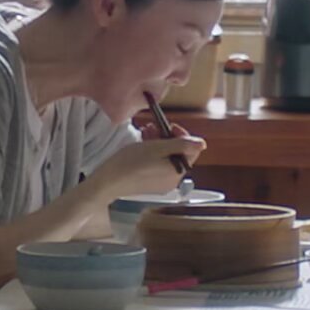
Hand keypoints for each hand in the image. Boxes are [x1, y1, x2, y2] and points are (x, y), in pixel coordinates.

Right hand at [85, 136, 206, 199]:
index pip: (190, 150)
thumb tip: (202, 143)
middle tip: (152, 127)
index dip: (180, 135)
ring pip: (166, 157)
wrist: (107, 182)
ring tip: (144, 133)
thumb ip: (181, 144)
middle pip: (177, 153)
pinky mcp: (150, 184)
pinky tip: (141, 145)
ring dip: (158, 142)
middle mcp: (172, 181)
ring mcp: (161, 184)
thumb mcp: (156, 147)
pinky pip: (157, 165)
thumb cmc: (129, 163)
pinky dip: (152, 153)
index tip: (168, 125)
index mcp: (177, 172)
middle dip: (166, 137)